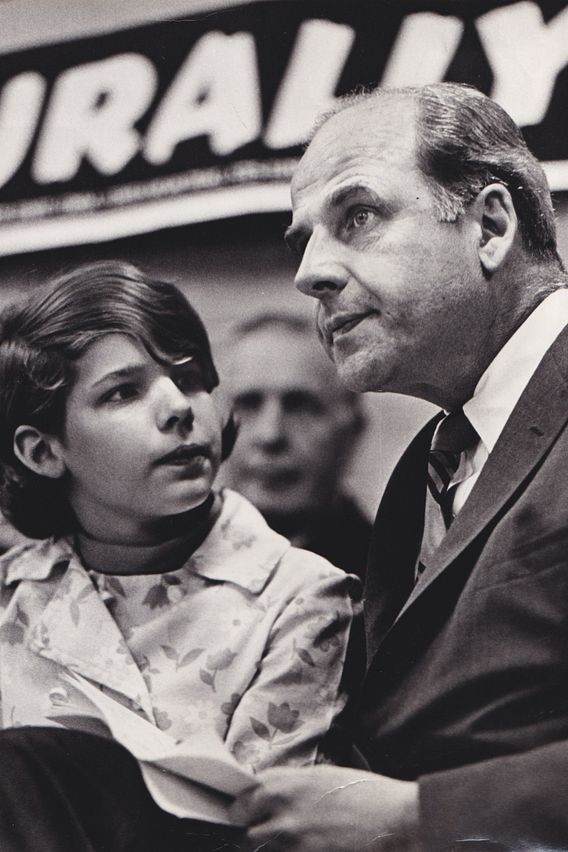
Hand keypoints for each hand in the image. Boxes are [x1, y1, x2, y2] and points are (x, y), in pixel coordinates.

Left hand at [230, 764, 419, 851]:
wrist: (395, 818)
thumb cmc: (365, 793)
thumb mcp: (324, 777)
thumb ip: (293, 785)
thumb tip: (272, 794)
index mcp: (287, 780)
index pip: (244, 795)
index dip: (247, 805)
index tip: (251, 812)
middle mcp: (282, 806)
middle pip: (243, 824)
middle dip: (251, 828)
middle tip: (264, 832)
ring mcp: (291, 836)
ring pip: (254, 846)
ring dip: (264, 845)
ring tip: (285, 842)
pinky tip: (300, 848)